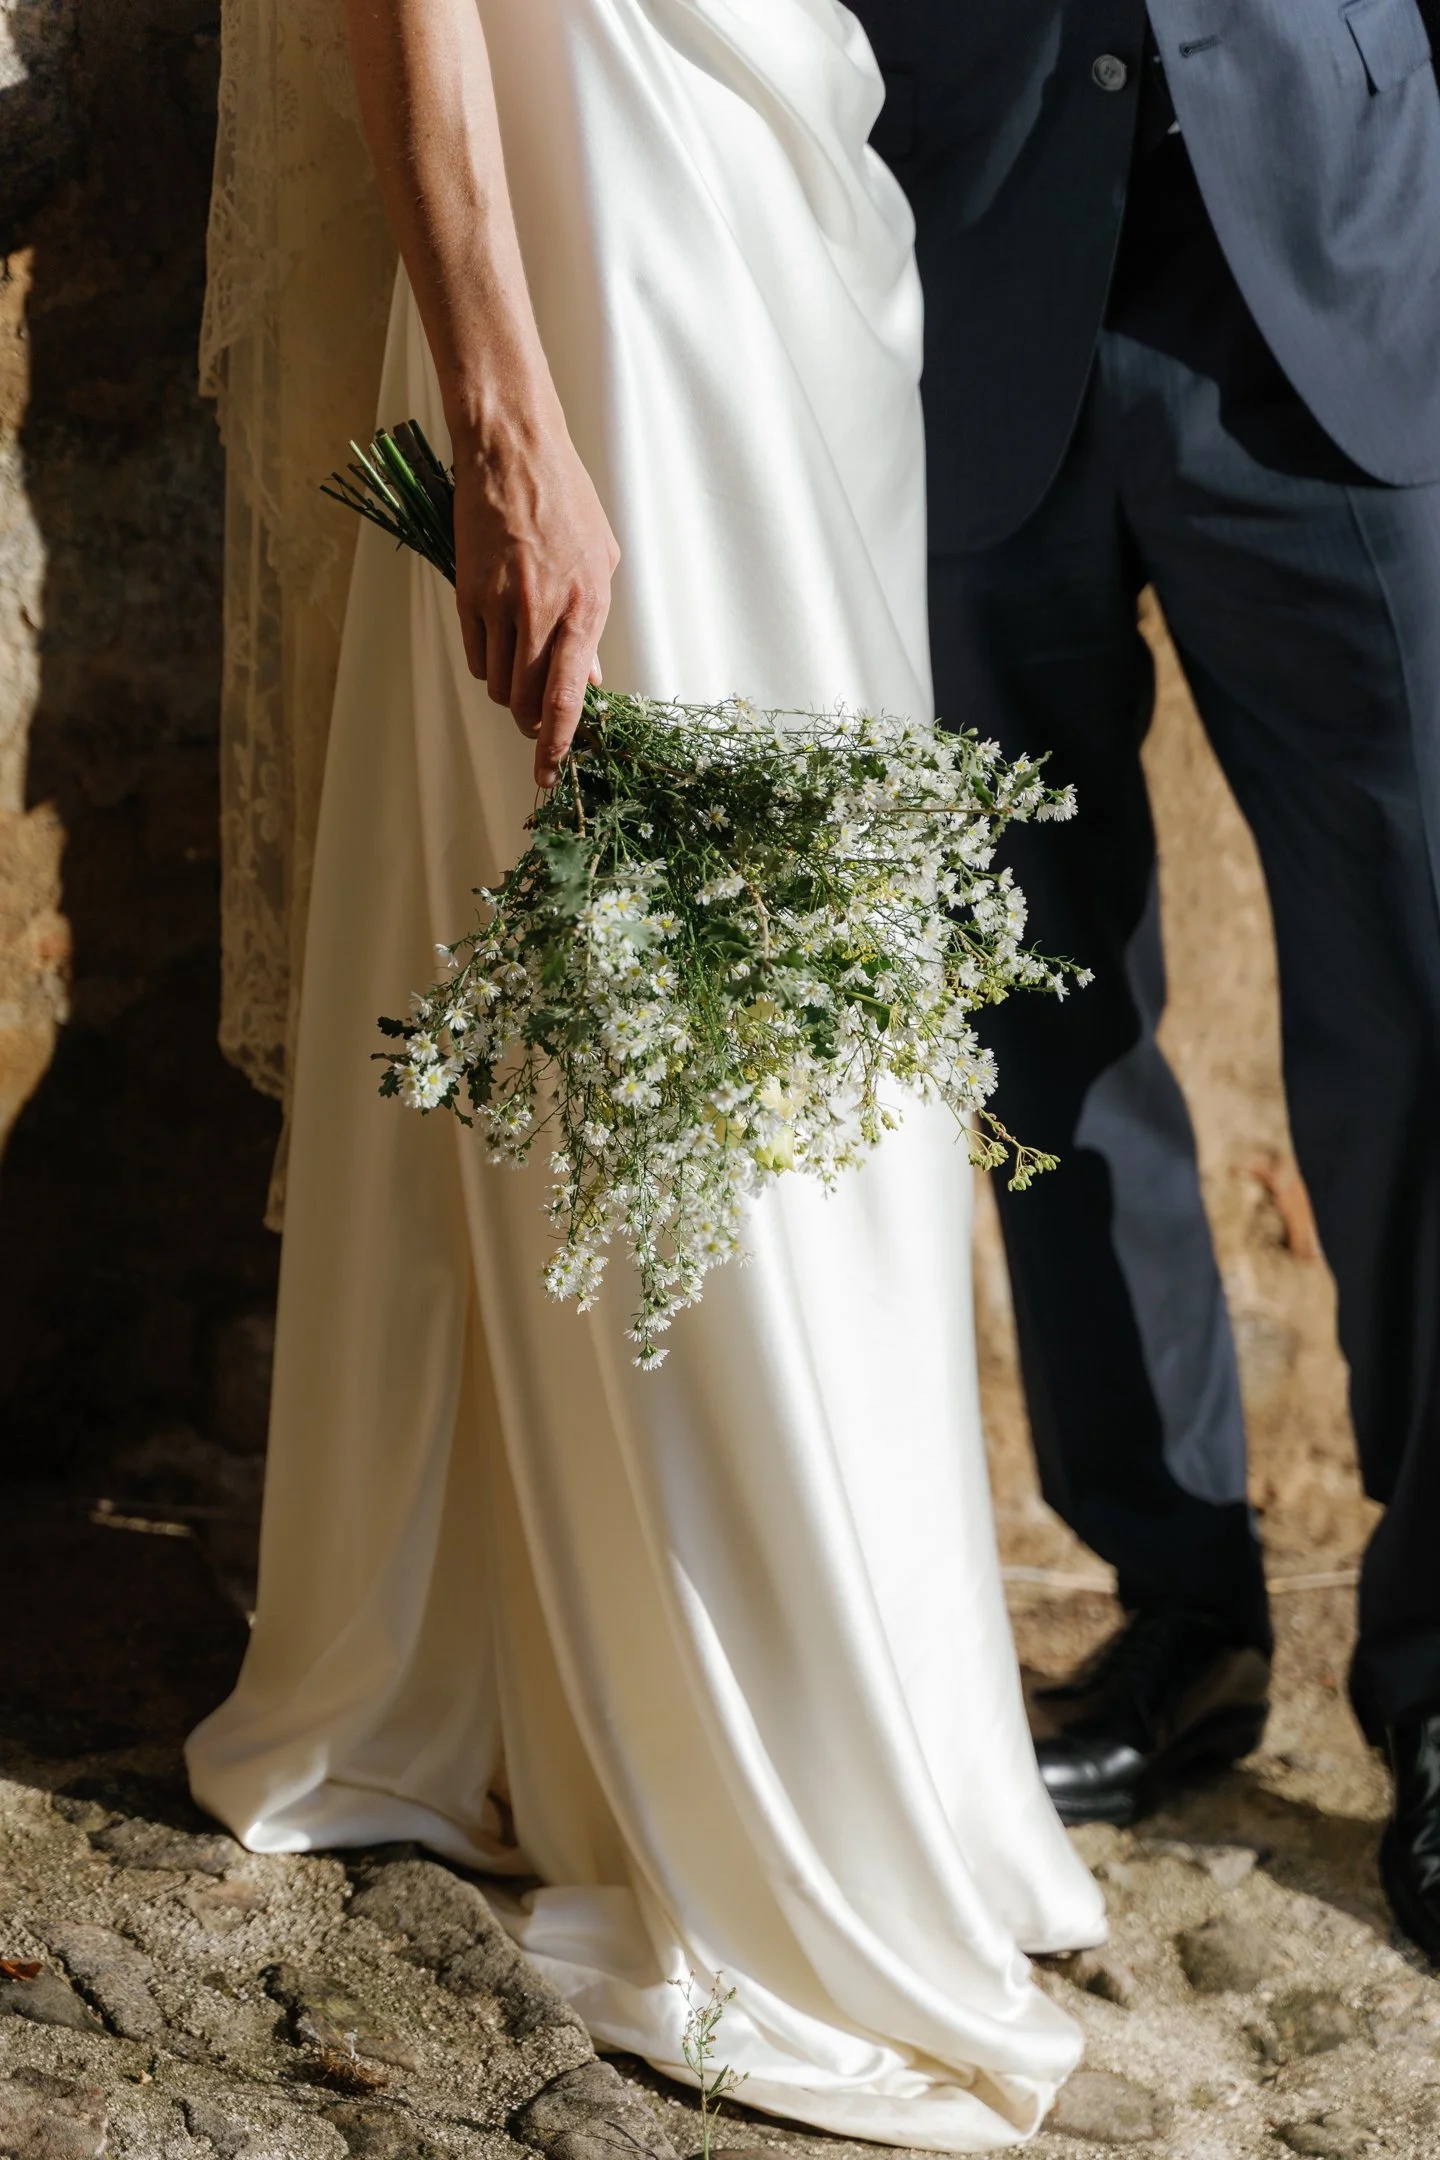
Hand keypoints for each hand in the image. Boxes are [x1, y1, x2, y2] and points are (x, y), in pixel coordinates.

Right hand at [451, 411, 619, 787]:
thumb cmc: (565, 500)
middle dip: (532, 724)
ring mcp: (500, 605)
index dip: (558, 742)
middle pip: (526, 702)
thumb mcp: (602, 561)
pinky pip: (475, 656)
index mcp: (585, 607)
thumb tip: (591, 678)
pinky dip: (487, 666)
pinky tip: (499, 647)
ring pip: (497, 685)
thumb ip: (594, 625)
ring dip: (509, 693)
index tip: (550, 772)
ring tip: (520, 670)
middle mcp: (541, 612)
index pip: (567, 695)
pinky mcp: (467, 595)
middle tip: (538, 723)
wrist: (511, 452)